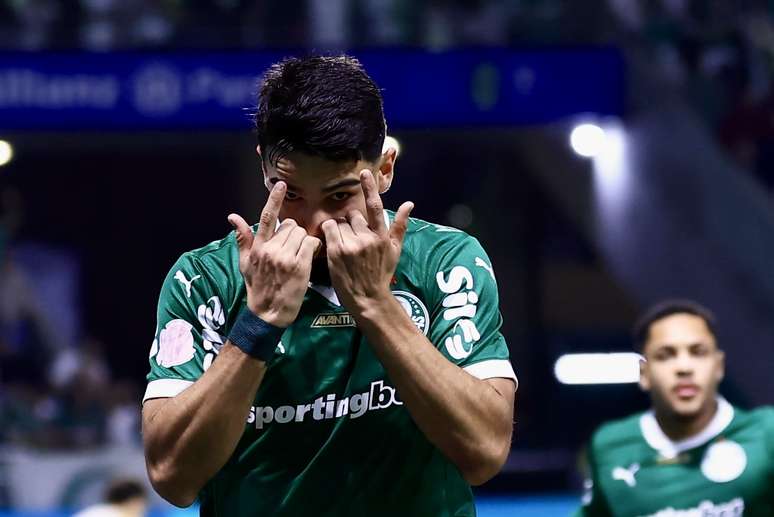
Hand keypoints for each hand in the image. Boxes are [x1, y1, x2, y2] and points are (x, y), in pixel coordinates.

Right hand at [228, 182, 320, 326]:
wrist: (267, 314)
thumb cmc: (257, 288)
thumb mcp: (245, 264)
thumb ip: (242, 239)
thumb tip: (232, 217)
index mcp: (258, 247)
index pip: (267, 217)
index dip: (274, 199)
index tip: (281, 184)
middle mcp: (270, 249)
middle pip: (290, 226)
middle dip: (294, 234)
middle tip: (293, 248)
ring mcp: (285, 258)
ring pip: (302, 234)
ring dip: (304, 241)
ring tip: (300, 255)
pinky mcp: (299, 266)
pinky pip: (311, 244)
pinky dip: (314, 247)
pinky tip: (310, 257)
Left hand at [321, 170, 413, 312]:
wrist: (368, 298)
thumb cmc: (381, 273)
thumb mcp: (395, 250)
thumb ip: (400, 225)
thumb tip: (409, 204)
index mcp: (382, 236)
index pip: (375, 207)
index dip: (370, 188)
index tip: (365, 172)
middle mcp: (367, 238)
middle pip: (353, 215)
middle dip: (351, 223)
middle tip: (353, 240)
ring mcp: (350, 244)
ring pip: (340, 223)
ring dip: (340, 230)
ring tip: (345, 247)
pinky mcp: (336, 251)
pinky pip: (328, 230)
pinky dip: (329, 233)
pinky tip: (333, 245)